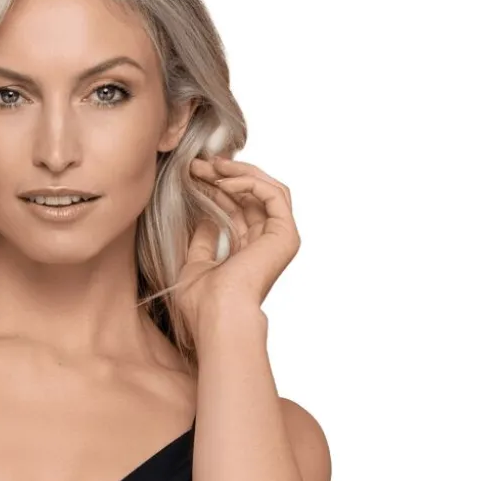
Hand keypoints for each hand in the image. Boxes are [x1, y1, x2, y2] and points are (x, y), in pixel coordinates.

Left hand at [175, 154, 300, 341]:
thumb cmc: (204, 304)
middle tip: (199, 164)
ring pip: (267, 190)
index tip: (194, 175)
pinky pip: (274, 194)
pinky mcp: (286, 235)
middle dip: (224, 177)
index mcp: (247, 255)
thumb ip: (203, 242)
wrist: (219, 316)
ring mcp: (279, 240)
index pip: (237, 211)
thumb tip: (205, 217)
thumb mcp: (195, 266)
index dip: (216, 189)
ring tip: (211, 167)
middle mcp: (266, 246)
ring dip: (238, 174)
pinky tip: (224, 183)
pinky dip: (250, 182)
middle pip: (251, 198)